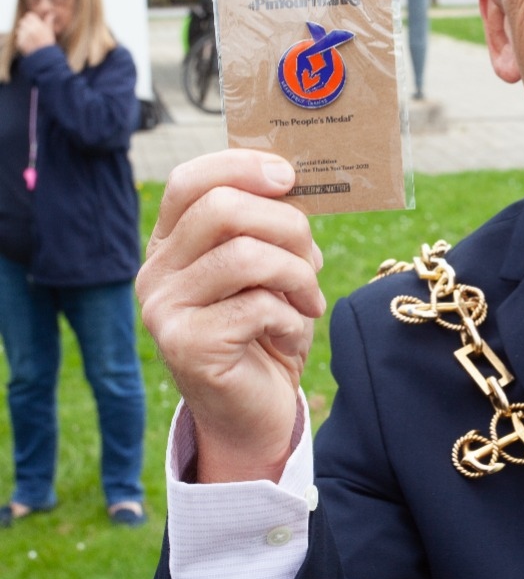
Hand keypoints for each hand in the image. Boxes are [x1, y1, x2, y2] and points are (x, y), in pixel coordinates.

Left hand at [15, 12, 56, 54]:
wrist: (45, 58)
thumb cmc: (48, 44)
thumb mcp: (50, 31)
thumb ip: (48, 22)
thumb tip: (51, 14)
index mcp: (38, 25)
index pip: (29, 16)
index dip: (31, 19)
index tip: (34, 23)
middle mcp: (30, 29)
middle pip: (23, 21)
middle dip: (26, 25)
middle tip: (32, 31)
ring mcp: (24, 36)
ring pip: (19, 29)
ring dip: (23, 32)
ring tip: (30, 38)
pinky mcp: (20, 42)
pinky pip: (18, 37)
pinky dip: (22, 40)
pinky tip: (28, 44)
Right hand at [136, 150, 325, 483]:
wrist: (256, 412)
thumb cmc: (267, 329)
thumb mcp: (268, 268)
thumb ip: (268, 225)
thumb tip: (292, 178)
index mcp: (172, 243)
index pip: (190, 180)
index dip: (241, 166)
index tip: (288, 176)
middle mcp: (156, 272)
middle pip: (223, 208)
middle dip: (288, 226)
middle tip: (312, 260)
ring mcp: (164, 310)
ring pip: (247, 255)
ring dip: (298, 275)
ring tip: (309, 300)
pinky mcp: (187, 346)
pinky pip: (258, 306)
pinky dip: (293, 318)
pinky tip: (292, 334)